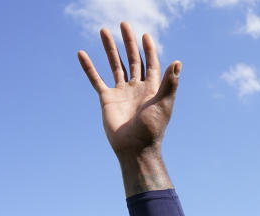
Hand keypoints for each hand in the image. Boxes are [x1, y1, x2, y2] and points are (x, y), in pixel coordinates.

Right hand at [77, 22, 179, 160]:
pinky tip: (82, 53)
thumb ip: (170, 83)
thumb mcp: (164, 104)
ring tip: (103, 30)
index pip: (151, 63)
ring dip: (110, 48)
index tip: (145, 34)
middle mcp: (137, 88)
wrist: (134, 148)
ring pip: (115, 65)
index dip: (149, 49)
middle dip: (128, 42)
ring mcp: (121, 93)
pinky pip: (96, 79)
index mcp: (152, 88)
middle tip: (123, 24)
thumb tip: (178, 62)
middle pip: (133, 59)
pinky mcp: (107, 99)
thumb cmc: (152, 129)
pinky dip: (89, 67)